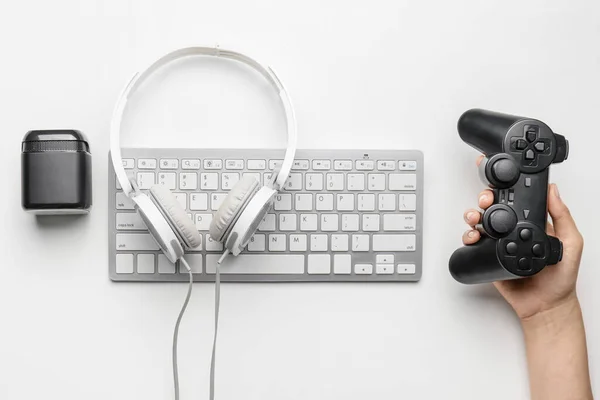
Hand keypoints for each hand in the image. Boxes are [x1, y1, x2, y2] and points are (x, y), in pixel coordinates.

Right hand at [461, 156, 583, 319]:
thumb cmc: (561, 279)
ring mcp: (499, 244)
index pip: (516, 200)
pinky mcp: (488, 257)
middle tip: (485, 200)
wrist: (545, 306)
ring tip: (475, 217)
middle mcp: (514, 231)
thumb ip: (563, 217)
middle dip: (485, 199)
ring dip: (473, 215)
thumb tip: (554, 191)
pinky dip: (468, 236)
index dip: (505, 188)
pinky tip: (472, 236)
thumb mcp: (571, 243)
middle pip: (494, 208)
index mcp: (532, 223)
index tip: (499, 182)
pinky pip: (474, 244)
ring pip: (480, 222)